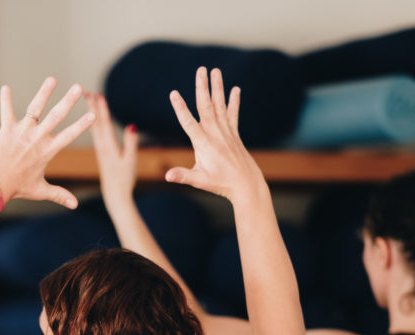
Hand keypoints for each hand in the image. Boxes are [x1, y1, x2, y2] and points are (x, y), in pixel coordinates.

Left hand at [0, 77, 95, 208]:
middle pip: (56, 116)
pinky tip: (5, 87)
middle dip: (68, 101)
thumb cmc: (18, 188)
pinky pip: (7, 111)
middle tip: (78, 87)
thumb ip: (60, 195)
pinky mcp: (6, 130)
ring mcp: (22, 132)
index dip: (82, 124)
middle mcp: (37, 138)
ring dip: (44, 93)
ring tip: (52, 79)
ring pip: (35, 108)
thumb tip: (75, 205)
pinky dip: (6, 100)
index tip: (93, 114)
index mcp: (48, 151)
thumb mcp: (41, 190)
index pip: (69, 135)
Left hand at [86, 93, 137, 206]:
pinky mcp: (100, 154)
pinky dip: (90, 124)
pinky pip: (93, 135)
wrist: (114, 196)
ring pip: (92, 128)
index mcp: (107, 147)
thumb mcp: (131, 161)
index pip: (103, 124)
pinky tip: (89, 119)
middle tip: (85, 91)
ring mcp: (99, 150)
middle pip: (94, 123)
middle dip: (91, 106)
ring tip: (86, 100)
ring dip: (89, 113)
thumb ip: (131, 143)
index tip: (97, 94)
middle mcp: (100, 147)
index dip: (101, 109)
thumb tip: (131, 126)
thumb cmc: (125, 180)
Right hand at [165, 67, 264, 201]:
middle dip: (202, 87)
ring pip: (220, 106)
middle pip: (206, 107)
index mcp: (203, 144)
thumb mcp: (199, 181)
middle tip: (201, 70)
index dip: (180, 108)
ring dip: (217, 88)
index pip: (188, 123)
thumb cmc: (221, 184)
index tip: (173, 93)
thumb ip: (183, 175)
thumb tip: (167, 176)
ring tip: (215, 70)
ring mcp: (226, 132)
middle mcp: (215, 134)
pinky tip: (235, 89)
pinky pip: (233, 115)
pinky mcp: (234, 135)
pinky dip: (234, 102)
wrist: (246, 185)